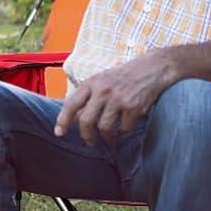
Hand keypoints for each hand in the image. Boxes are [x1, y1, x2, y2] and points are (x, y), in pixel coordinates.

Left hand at [55, 52, 175, 144]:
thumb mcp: (101, 80)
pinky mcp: (133, 106)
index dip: (62, 120)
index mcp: (91, 82)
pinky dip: (124, 130)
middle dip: (86, 136)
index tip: (58, 133)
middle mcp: (102, 90)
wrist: (152, 68)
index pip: (71, 103)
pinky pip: (124, 128)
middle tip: (90, 142)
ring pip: (104, 127)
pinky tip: (127, 123)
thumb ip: (87, 96)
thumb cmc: (123, 77)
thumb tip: (73, 119)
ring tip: (110, 138)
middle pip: (86, 121)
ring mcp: (118, 98)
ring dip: (107, 137)